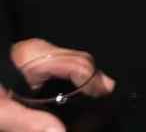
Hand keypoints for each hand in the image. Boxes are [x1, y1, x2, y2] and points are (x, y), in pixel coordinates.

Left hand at [0, 39, 114, 131]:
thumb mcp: (1, 112)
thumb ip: (30, 122)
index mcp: (35, 57)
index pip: (76, 63)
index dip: (95, 79)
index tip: (107, 95)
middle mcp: (37, 52)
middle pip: (77, 59)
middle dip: (93, 77)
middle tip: (106, 96)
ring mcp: (33, 57)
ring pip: (68, 62)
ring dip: (81, 78)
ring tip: (93, 97)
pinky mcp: (27, 65)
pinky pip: (57, 67)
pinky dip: (68, 80)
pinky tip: (69, 96)